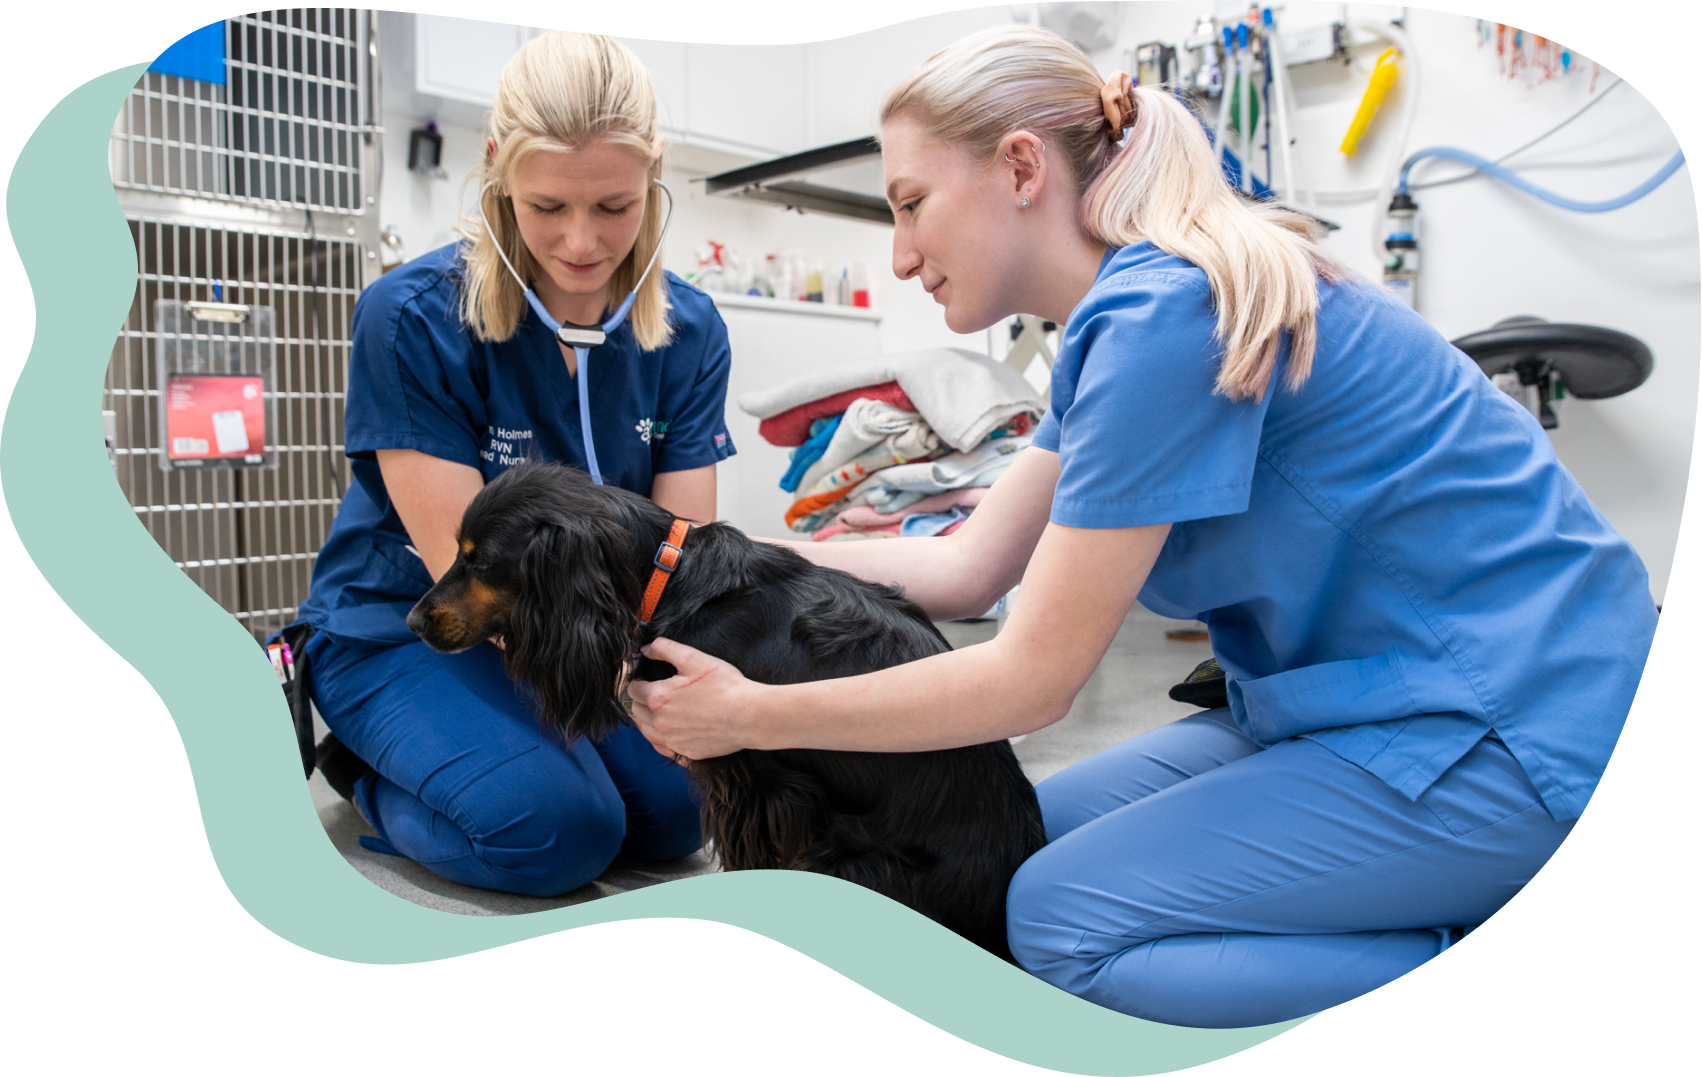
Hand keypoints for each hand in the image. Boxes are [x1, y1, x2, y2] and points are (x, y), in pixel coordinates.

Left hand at [626, 637, 757, 761]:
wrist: (749, 716)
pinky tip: (672, 730)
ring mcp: (672, 740)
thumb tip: (645, 649)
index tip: (646, 679)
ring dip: (649, 720)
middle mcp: (660, 722)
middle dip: (642, 700)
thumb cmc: (725, 685)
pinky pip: (663, 747)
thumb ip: (665, 649)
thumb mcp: (694, 658)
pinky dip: (662, 738)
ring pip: (646, 731)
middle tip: (656, 693)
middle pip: (637, 711)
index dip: (638, 682)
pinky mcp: (686, 753)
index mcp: (658, 697)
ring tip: (662, 711)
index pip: (632, 690)